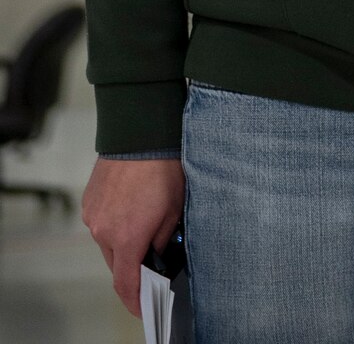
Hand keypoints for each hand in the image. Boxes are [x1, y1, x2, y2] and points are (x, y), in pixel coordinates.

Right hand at [81, 156, 185, 315]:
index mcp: (126, 238)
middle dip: (134, 265)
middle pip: (117, 264)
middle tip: (153, 255)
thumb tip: (155, 254)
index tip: (143, 309)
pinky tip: (132, 206)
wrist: (140, 133)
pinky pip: (101, 223)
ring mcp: (93, 216)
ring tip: (145, 219)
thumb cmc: (163, 168)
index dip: (135, 301)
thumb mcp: (174, 209)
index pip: (126, 284)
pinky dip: (115, 223)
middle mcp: (103, 232)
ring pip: (107, 243)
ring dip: (124, 241)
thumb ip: (162, 240)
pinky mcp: (89, 202)